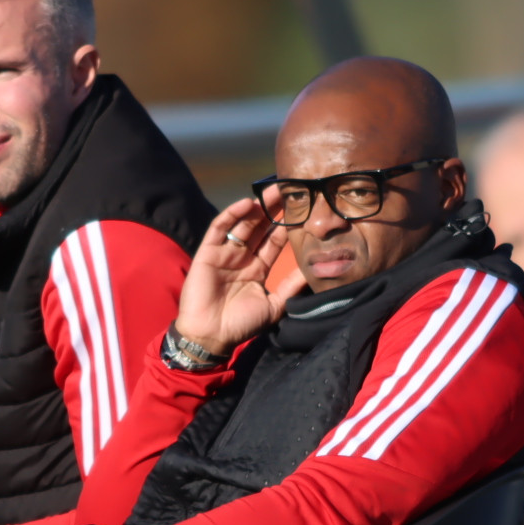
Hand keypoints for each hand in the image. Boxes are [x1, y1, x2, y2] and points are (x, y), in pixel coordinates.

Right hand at [171, 197, 299, 359]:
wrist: (211, 335)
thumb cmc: (241, 324)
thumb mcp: (274, 306)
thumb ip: (291, 287)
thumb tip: (315, 271)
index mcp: (258, 268)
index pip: (275, 240)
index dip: (287, 224)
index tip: (301, 208)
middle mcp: (242, 257)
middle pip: (261, 227)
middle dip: (274, 208)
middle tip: (290, 189)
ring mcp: (225, 253)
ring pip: (243, 223)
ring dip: (257, 207)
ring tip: (273, 191)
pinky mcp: (208, 252)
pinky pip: (219, 229)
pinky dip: (231, 215)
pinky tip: (247, 204)